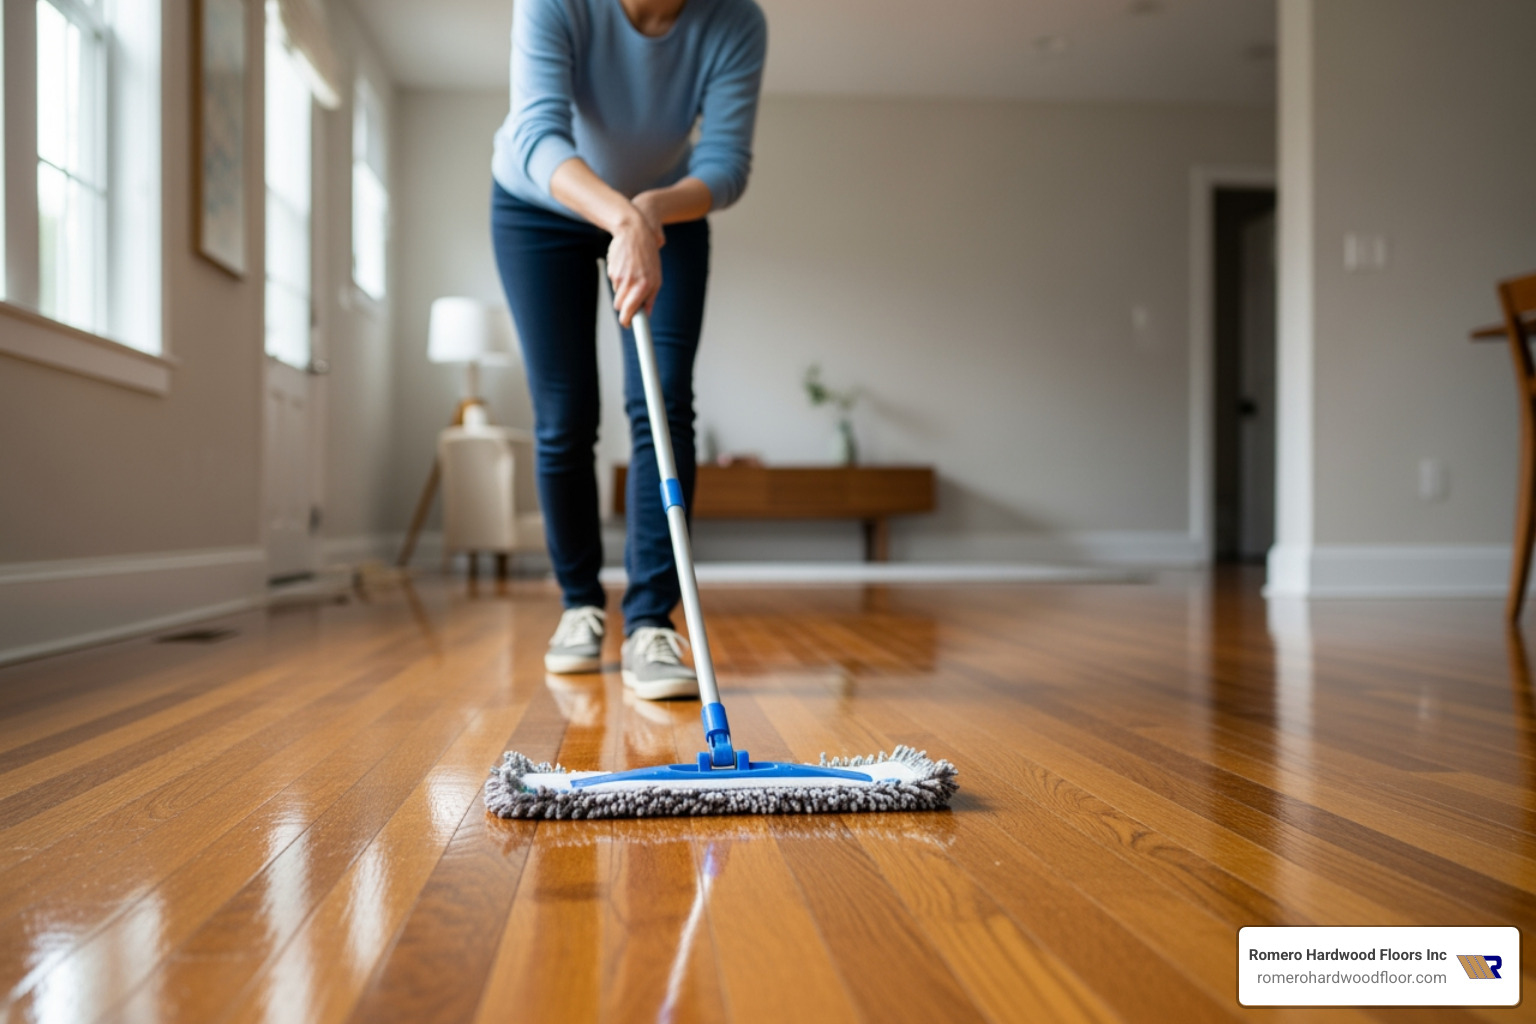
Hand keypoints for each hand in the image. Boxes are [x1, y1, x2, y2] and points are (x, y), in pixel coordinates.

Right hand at [607, 203, 664, 327]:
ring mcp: (620, 277)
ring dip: (623, 291)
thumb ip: (650, 297)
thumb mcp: (656, 276)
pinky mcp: (612, 271)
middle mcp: (631, 283)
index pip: (631, 311)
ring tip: (632, 276)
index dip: (627, 321)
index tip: (627, 325)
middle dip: (624, 306)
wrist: (634, 231)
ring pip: (617, 295)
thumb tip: (646, 314)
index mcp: (645, 286)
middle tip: (631, 299)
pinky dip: (619, 279)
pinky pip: (614, 283)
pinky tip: (626, 267)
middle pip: (620, 306)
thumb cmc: (648, 256)